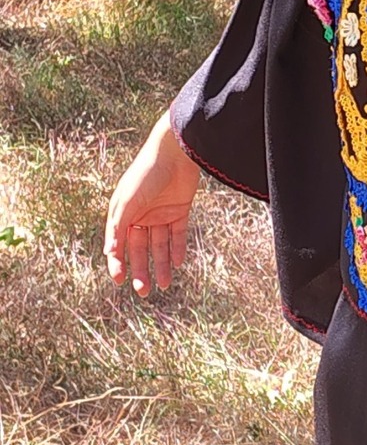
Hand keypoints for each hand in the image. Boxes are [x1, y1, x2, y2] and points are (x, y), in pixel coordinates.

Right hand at [105, 112, 200, 295]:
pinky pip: (177, 235)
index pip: (119, 244)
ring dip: (161, 265)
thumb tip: (110, 251)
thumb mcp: (128, 201)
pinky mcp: (179, 211)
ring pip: (160, 246)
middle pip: (140, 249)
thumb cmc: (145, 173)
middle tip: (143, 291)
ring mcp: (160, 214)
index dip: (118, 262)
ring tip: (164, 285)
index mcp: (124, 213)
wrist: (175, 153)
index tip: (119, 280)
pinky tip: (177, 264)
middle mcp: (141, 216)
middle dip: (141, 270)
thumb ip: (119, 226)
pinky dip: (177, 249)